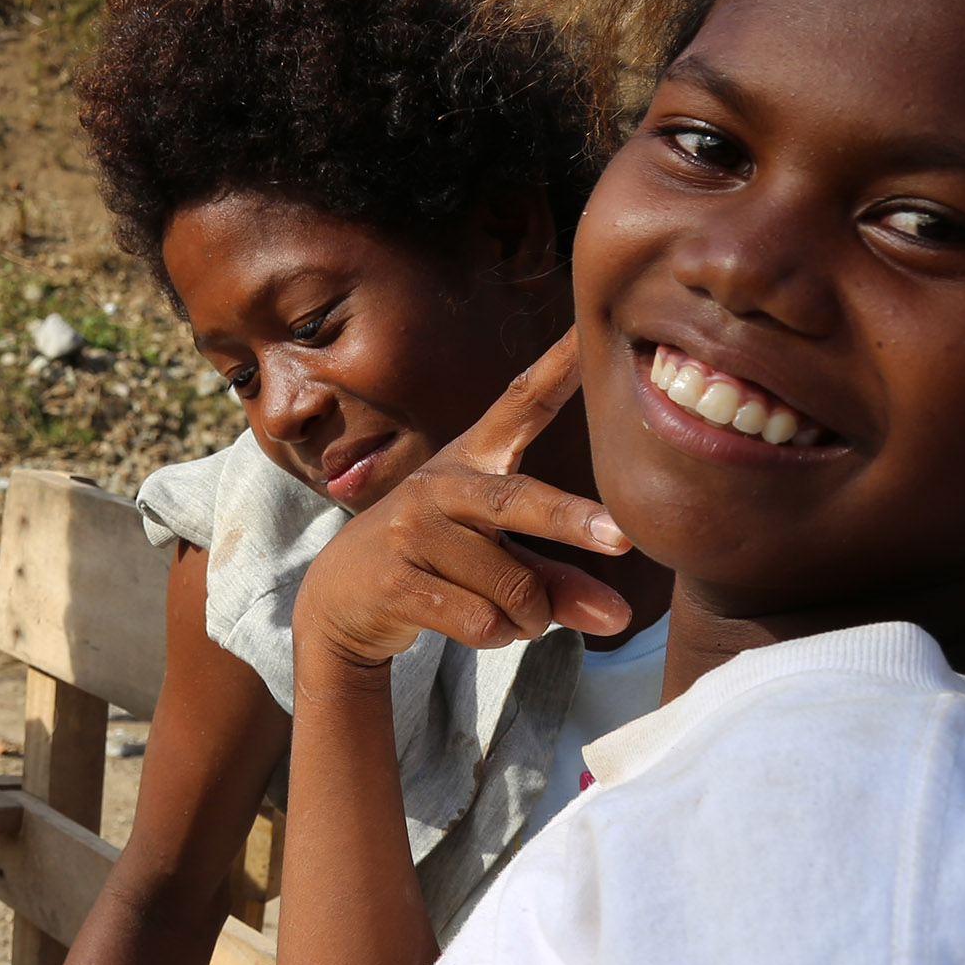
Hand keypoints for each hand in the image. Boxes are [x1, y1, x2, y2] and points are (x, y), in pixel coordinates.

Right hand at [294, 329, 634, 676]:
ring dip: (529, 618)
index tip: (588, 328)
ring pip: (514, 588)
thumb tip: (619, 618)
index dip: (558, 366)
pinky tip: (477, 626)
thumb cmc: (440, 565)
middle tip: (622, 540)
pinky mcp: (395, 579)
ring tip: (511, 616)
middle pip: (518, 503)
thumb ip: (558, 582)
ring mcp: (412, 530)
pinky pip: (481, 621)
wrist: (341, 600)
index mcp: (472, 462)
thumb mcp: (499, 560)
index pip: (520, 403)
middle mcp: (440, 485)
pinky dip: (497, 636)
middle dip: (572, 522)